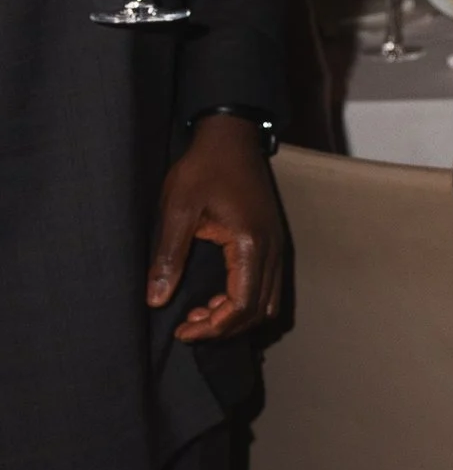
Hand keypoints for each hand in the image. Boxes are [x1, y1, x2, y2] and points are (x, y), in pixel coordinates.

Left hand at [150, 117, 281, 340]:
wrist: (231, 138)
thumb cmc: (203, 169)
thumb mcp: (177, 209)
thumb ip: (169, 256)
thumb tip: (156, 299)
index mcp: (250, 245)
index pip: (242, 306)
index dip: (213, 328)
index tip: (182, 331)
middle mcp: (272, 251)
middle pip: (258, 312)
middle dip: (223, 328)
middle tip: (187, 326)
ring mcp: (278, 247)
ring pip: (268, 303)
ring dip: (237, 317)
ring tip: (202, 314)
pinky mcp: (274, 243)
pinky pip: (269, 288)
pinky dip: (246, 302)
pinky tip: (218, 297)